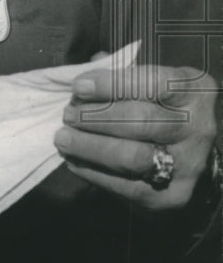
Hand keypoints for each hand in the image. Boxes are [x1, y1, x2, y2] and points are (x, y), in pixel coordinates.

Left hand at [56, 65, 219, 210]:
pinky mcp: (172, 196)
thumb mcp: (148, 82)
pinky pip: (126, 185)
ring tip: (63, 138)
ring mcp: (188, 164)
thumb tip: (88, 66)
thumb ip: (120, 72)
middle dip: (95, 118)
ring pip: (132, 156)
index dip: (111, 84)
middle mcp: (198, 127)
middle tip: (67, 115)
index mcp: (194, 91)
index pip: (154, 83)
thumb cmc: (158, 108)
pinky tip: (73, 160)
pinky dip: (93, 172)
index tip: (78, 87)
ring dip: (89, 146)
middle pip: (141, 121)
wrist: (187, 157)